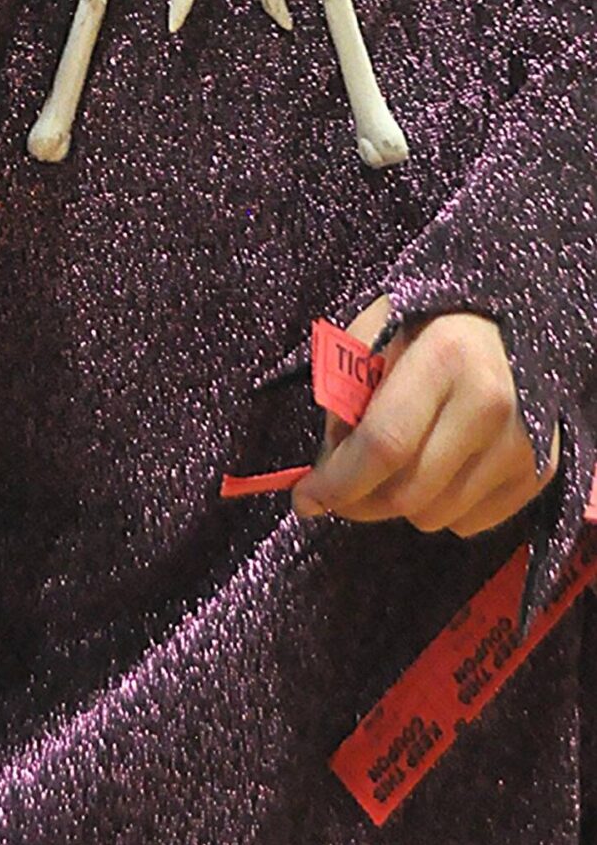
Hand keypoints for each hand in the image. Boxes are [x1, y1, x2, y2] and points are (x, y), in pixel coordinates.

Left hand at [292, 296, 559, 537]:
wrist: (509, 321)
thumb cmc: (429, 321)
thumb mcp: (374, 333)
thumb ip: (346, 395)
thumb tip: (330, 466)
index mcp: (445, 358)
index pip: (384, 444)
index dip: (339, 481)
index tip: (304, 499)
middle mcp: (490, 406)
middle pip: (410, 493)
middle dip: (361, 502)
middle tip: (341, 489)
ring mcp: (522, 445)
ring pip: (437, 516)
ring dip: (402, 503)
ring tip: (397, 462)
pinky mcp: (541, 473)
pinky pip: (470, 523)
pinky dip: (441, 508)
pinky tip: (437, 467)